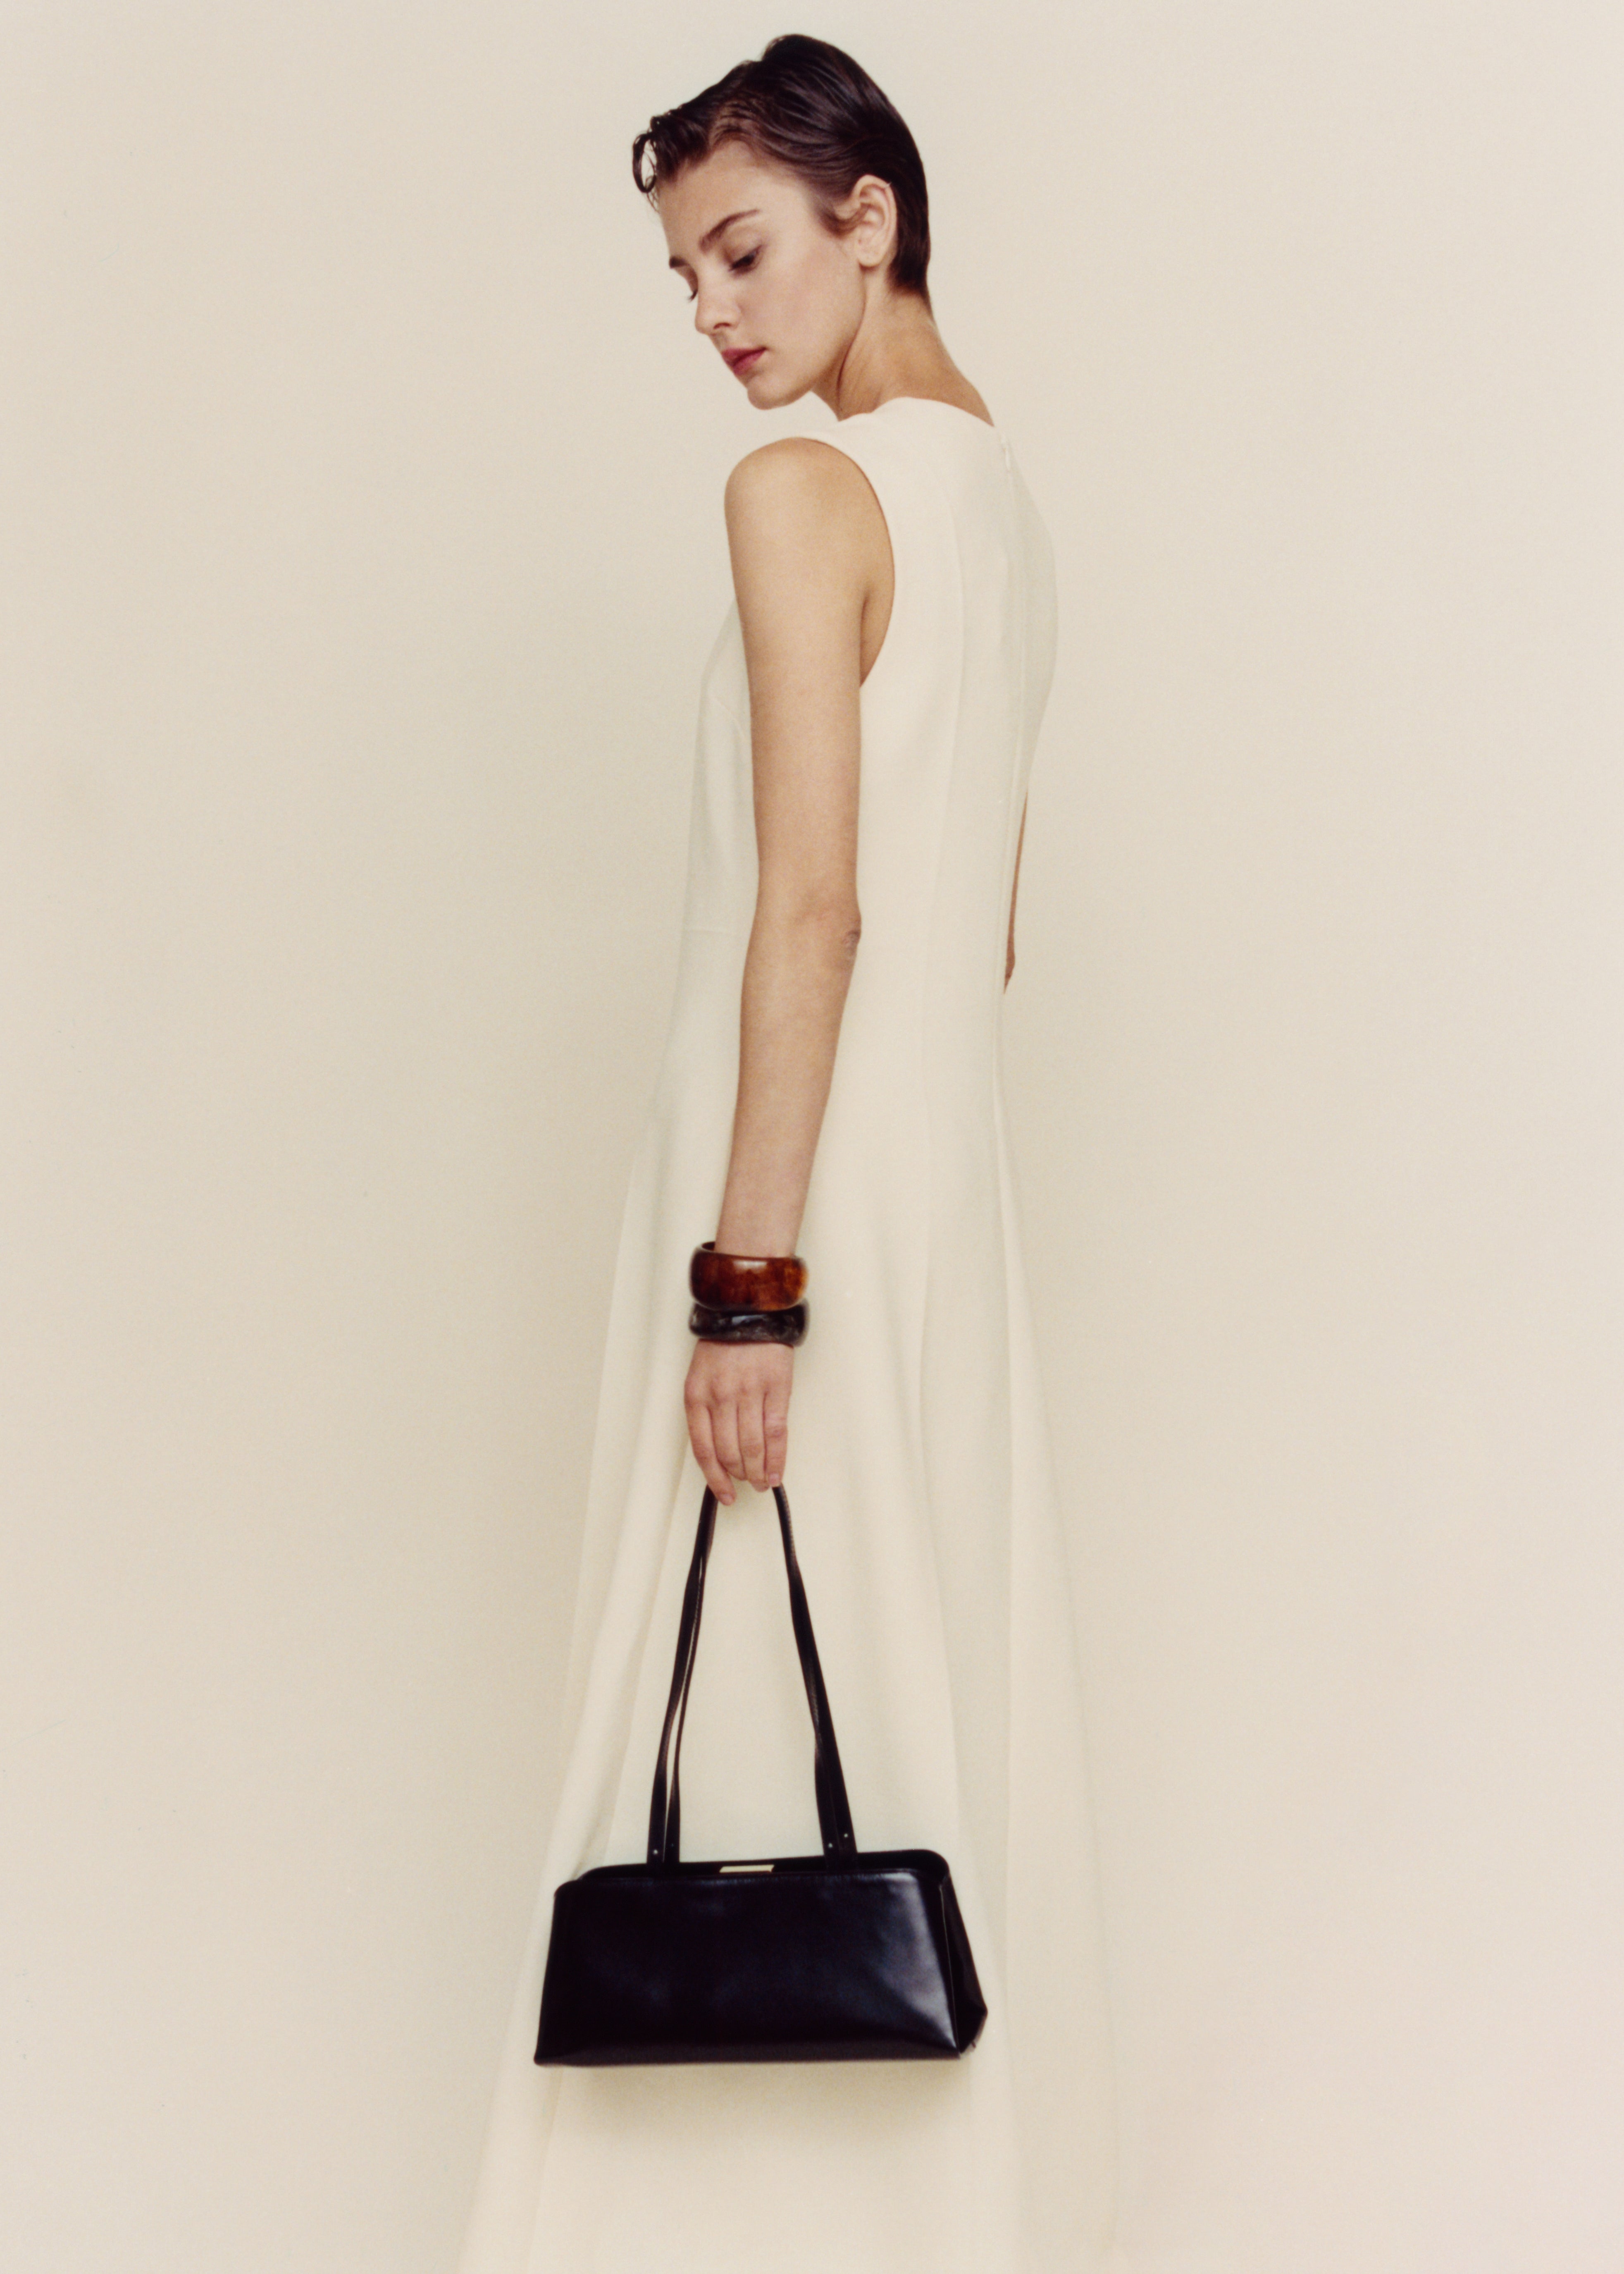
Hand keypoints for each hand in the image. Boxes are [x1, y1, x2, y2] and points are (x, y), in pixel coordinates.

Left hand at [684, 1339, 792, 1503]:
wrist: (748, 1312)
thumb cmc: (724, 1346)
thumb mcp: (701, 1377)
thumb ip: (706, 1413)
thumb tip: (719, 1454)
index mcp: (697, 1396)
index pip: (703, 1449)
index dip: (715, 1478)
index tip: (723, 1493)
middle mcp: (721, 1396)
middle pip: (729, 1452)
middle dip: (739, 1475)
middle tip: (746, 1484)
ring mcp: (749, 1393)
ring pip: (752, 1447)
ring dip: (758, 1472)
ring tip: (762, 1482)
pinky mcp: (776, 1389)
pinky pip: (776, 1432)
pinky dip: (777, 1458)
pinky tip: (776, 1472)